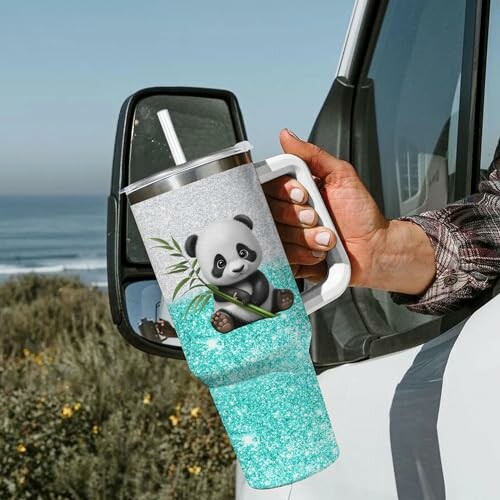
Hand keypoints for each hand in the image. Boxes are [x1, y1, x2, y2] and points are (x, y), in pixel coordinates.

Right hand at [264, 129, 435, 294]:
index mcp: (294, 192)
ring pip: (276, 237)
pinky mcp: (290, 260)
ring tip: (326, 238)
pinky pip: (282, 259)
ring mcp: (287, 239)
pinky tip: (318, 253)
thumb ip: (313, 154)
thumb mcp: (341, 175)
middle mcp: (287, 215)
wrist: (374, 249)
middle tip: (317, 217)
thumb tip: (287, 136)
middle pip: (269, 212)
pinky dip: (302, 257)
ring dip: (305, 238)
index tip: (303, 195)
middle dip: (297, 216)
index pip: (268, 186)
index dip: (282, 191)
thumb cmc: (361, 214)